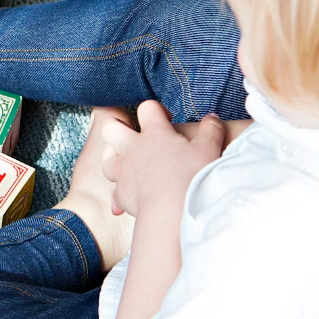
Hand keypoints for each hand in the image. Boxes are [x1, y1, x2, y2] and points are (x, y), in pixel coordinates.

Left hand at [101, 100, 225, 216]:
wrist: (172, 210)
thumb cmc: (192, 176)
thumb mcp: (208, 149)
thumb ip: (210, 130)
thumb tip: (212, 118)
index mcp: (154, 133)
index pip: (147, 108)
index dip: (155, 110)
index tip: (166, 120)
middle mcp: (132, 149)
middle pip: (111, 128)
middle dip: (118, 127)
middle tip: (133, 135)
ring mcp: (123, 171)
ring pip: (106, 158)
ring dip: (114, 159)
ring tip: (128, 163)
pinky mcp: (120, 193)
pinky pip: (114, 192)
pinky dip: (120, 194)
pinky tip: (127, 199)